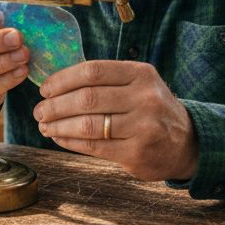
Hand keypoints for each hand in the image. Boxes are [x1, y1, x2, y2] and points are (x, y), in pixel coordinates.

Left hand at [34, 61, 197, 180]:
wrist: (186, 142)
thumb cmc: (150, 109)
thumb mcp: (138, 85)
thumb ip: (105, 81)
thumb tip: (55, 83)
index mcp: (141, 74)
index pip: (92, 72)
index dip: (62, 80)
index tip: (44, 89)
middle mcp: (145, 98)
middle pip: (87, 98)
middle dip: (55, 105)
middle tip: (39, 111)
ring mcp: (143, 127)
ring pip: (87, 125)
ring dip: (59, 126)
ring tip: (45, 126)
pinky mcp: (136, 153)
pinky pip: (93, 146)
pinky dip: (70, 142)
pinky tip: (59, 138)